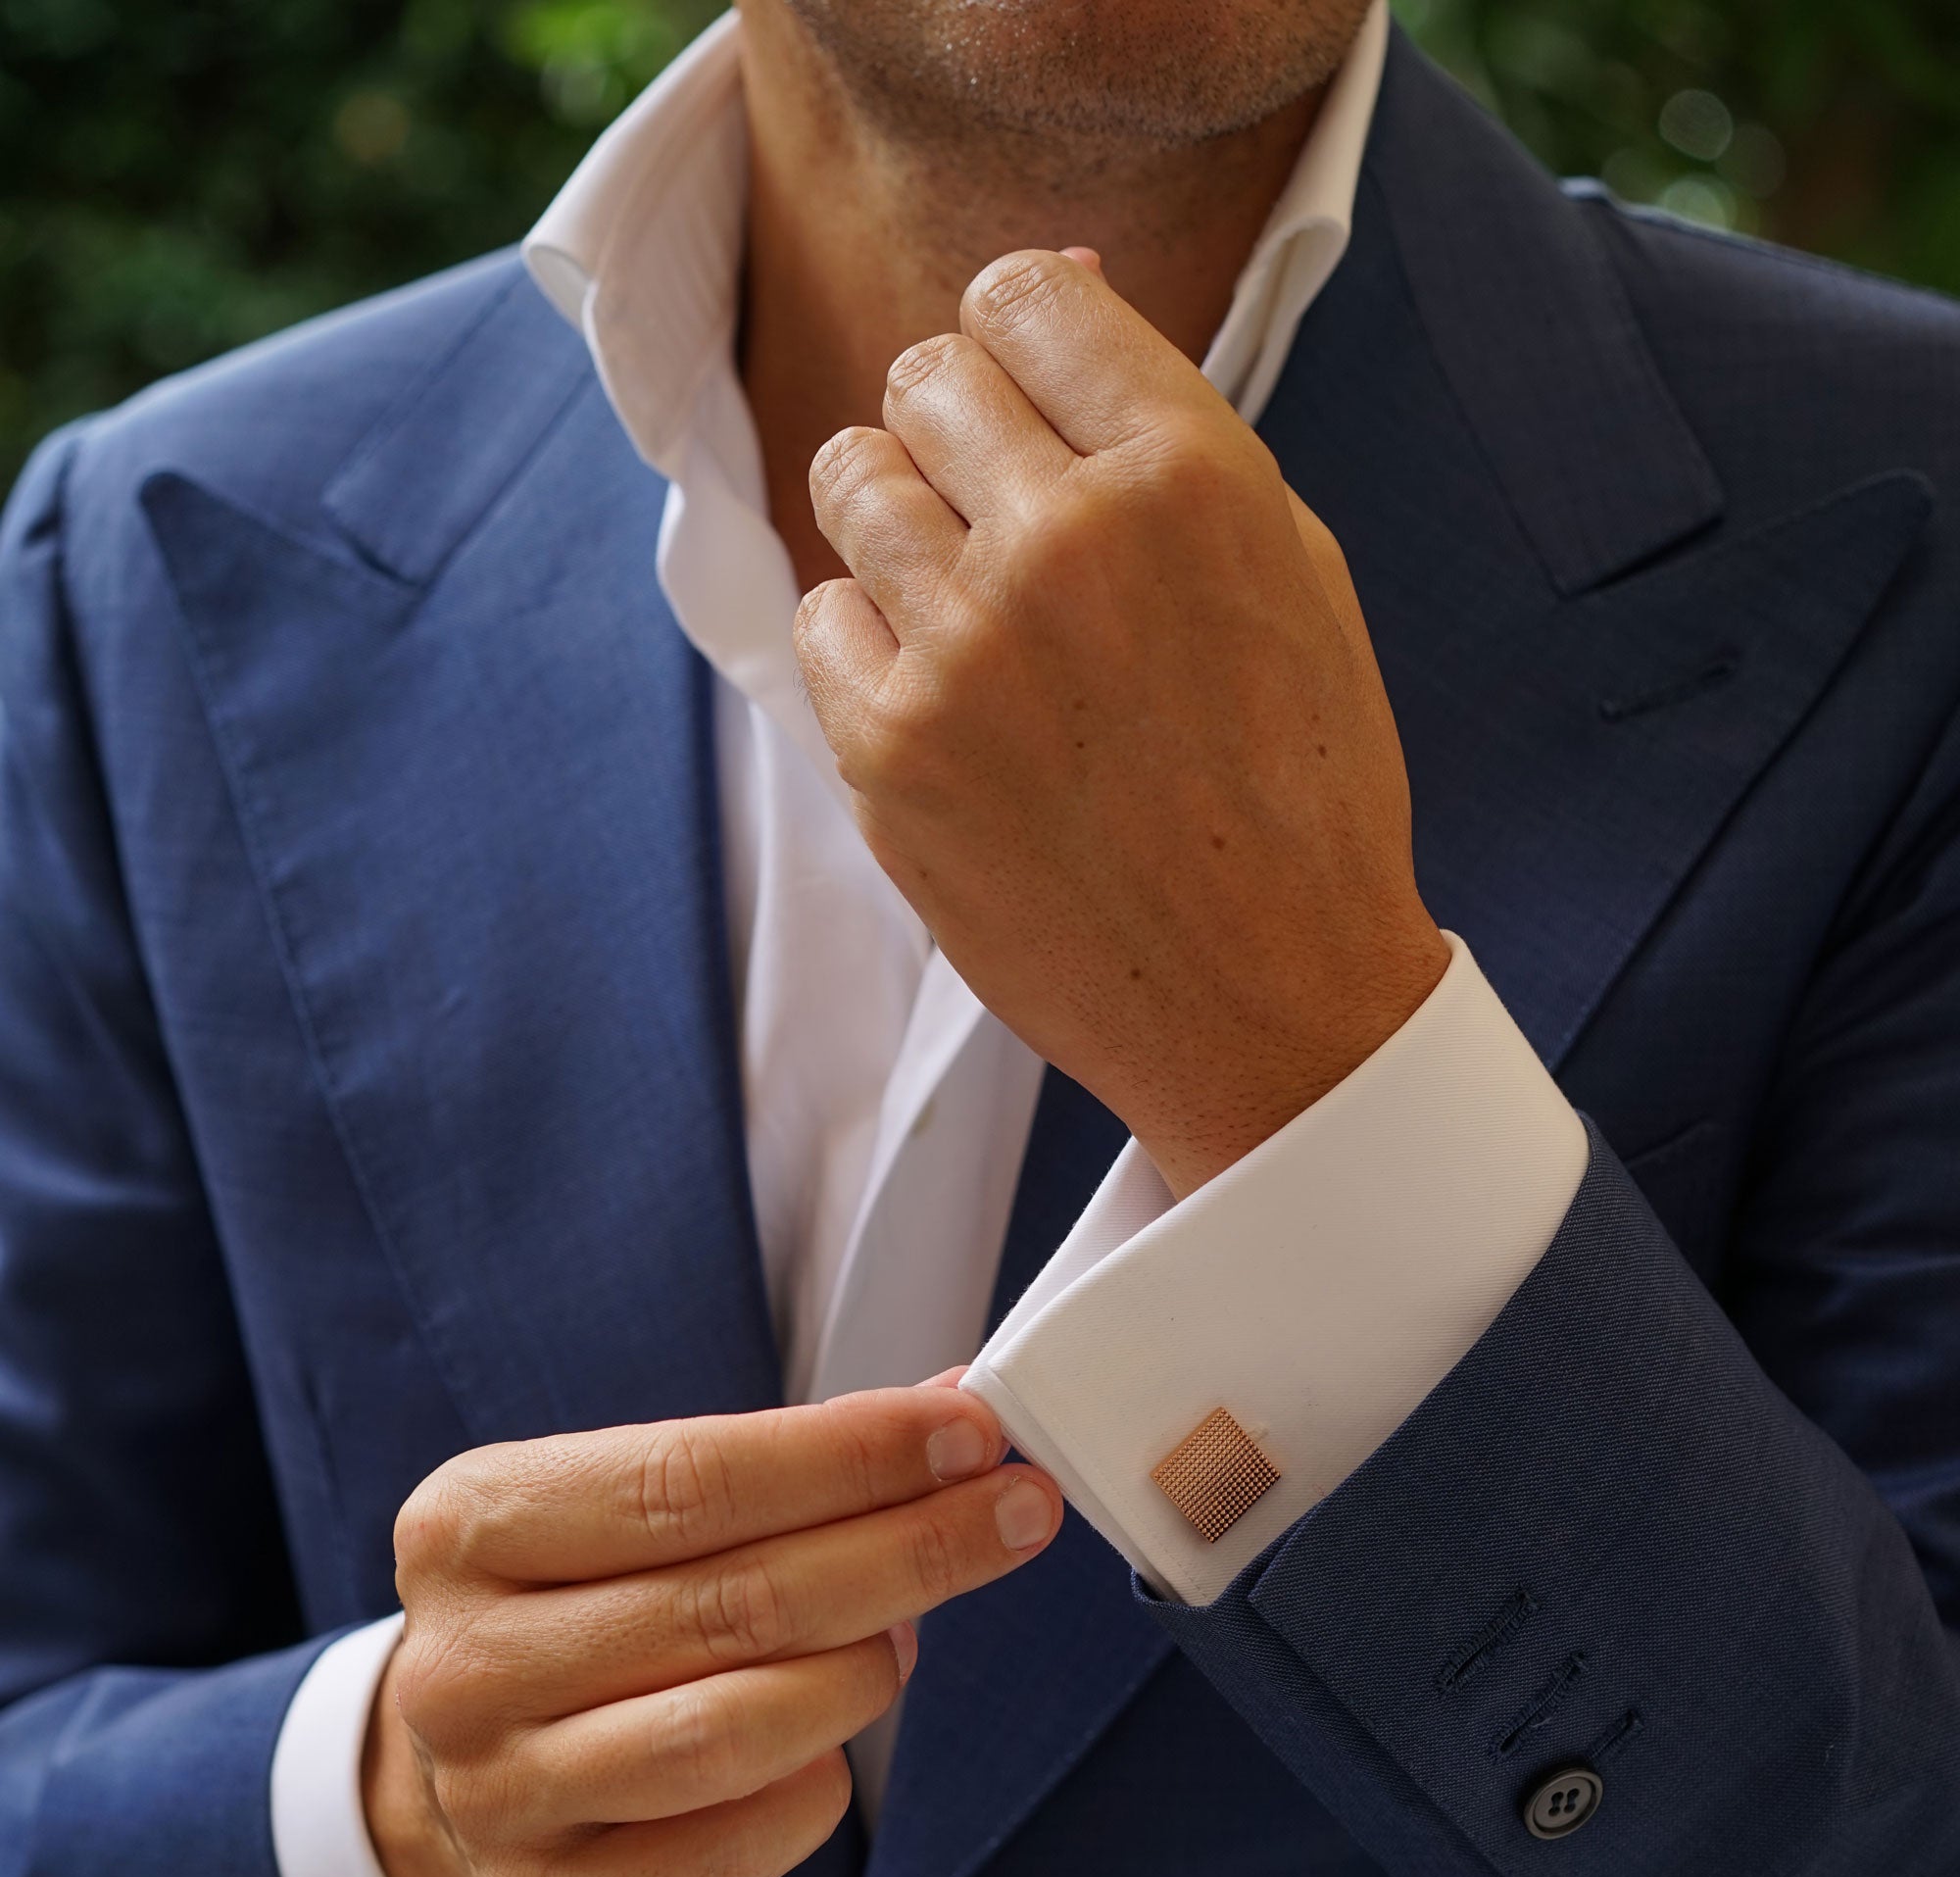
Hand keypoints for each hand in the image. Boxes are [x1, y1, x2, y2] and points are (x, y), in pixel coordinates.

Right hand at [363, 1382, 1059, 1876]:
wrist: (467, 1774)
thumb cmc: (586, 1617)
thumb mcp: (633, 1513)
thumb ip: (779, 1467)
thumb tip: (957, 1420)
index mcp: (471, 1525)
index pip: (688, 1478)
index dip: (849, 1455)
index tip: (972, 1434)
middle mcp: (465, 1662)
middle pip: (729, 1602)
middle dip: (903, 1550)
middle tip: (1013, 1518)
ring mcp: (494, 1795)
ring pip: (726, 1734)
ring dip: (856, 1678)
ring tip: (907, 1644)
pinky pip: (724, 1855)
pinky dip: (809, 1798)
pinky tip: (834, 1756)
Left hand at [794, 248, 1450, 1197]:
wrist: (1273, 1005)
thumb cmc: (1298, 786)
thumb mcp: (1288, 568)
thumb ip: (1166, 425)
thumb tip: (1055, 283)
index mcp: (1189, 474)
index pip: (1023, 296)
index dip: (1021, 345)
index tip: (1035, 409)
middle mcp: (1065, 542)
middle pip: (925, 378)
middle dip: (958, 431)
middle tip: (1008, 523)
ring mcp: (963, 650)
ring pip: (850, 478)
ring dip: (900, 522)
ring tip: (973, 609)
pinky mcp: (890, 754)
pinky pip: (820, 619)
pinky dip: (868, 645)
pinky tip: (951, 704)